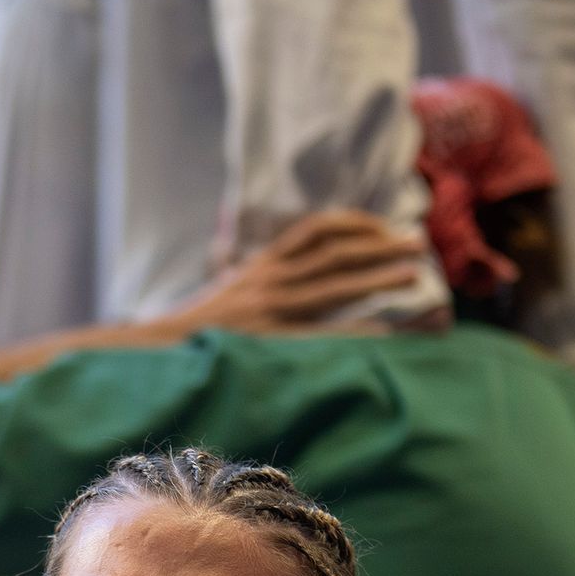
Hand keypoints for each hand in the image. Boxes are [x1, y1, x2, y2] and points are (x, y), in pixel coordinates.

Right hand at [177, 209, 432, 337]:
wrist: (157, 351)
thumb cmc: (195, 330)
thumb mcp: (229, 294)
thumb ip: (261, 282)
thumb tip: (293, 278)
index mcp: (261, 265)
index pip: (315, 230)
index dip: (354, 224)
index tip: (382, 227)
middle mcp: (268, 279)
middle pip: (335, 253)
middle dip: (380, 245)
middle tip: (417, 244)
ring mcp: (270, 309)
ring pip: (334, 285)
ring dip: (377, 278)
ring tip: (413, 275)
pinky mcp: (269, 341)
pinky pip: (321, 332)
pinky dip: (354, 329)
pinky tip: (384, 331)